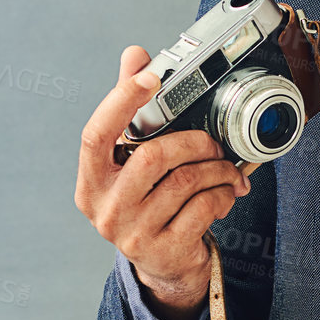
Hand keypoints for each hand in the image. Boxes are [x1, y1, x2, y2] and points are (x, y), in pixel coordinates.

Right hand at [75, 45, 254, 319]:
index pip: (95, 135)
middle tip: (213, 144)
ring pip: (184, 183)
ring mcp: (132, 233)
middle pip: (152, 157)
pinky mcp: (164, 249)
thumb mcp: (131, 162)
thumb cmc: (147, 203)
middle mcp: (104, 208)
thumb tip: (135, 55)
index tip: (151, 75)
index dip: (121, 101)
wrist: (162, 264)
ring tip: (227, 169)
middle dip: (193, 143)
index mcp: (91, 180)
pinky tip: (227, 192)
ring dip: (216, 170)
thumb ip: (131, 109)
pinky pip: (203, 208)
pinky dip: (223, 194)